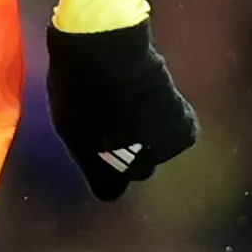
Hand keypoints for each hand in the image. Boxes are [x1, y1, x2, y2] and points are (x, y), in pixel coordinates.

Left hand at [41, 19, 198, 201]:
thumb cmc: (77, 88)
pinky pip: (182, 131)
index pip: (109, 191)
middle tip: (124, 123)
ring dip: (155, 133)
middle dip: (133, 153)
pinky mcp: (182, 132)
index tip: (105, 157)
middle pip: (138, 170)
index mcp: (102, 174)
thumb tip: (92, 147)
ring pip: (161, 149)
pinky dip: (176, 119)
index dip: (107, 174)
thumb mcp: (68, 124)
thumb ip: (84, 145)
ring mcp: (161, 152)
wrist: (107, 61)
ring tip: (142, 103)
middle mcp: (134, 171)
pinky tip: (162, 99)